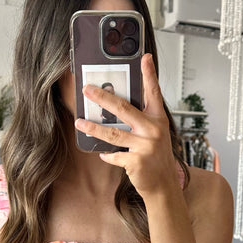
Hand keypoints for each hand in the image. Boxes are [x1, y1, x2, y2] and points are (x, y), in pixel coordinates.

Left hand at [75, 54, 179, 199]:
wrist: (163, 185)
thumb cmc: (156, 157)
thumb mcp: (154, 134)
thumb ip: (140, 120)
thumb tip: (115, 106)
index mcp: (158, 119)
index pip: (153, 92)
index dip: (149, 74)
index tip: (145, 58)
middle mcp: (153, 129)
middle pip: (124, 108)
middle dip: (102, 97)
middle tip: (87, 89)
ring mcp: (146, 146)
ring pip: (113, 133)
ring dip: (93, 128)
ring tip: (79, 123)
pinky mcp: (136, 161)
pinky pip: (114, 154)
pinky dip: (107, 154)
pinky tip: (102, 153)